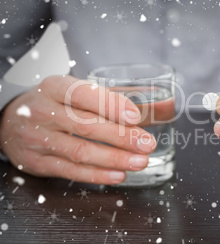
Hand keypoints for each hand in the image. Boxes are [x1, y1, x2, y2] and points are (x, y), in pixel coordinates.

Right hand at [0, 75, 155, 183]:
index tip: (137, 116)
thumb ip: (117, 99)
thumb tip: (163, 106)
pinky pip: (71, 171)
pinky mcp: (38, 162)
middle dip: (121, 137)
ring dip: (114, 159)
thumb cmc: (56, 103)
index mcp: (55, 87)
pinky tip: (119, 174)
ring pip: (80, 152)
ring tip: (140, 161)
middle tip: (148, 144)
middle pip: (86, 126)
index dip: (112, 106)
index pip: (85, 94)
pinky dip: (97, 175)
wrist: (12, 120)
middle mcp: (44, 111)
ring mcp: (38, 138)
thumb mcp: (78, 92)